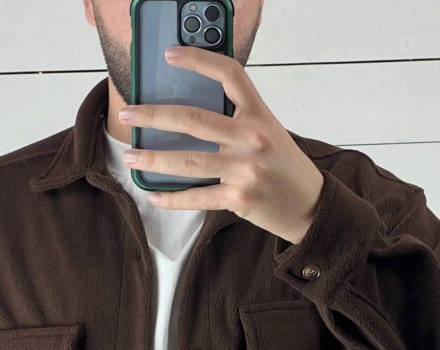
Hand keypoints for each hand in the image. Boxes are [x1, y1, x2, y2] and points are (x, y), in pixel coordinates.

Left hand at [118, 44, 324, 244]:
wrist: (309, 204)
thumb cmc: (283, 166)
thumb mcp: (268, 131)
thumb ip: (236, 120)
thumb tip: (187, 117)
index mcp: (259, 114)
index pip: (228, 75)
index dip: (198, 59)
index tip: (171, 54)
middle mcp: (252, 138)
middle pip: (194, 121)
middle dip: (155, 117)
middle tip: (129, 114)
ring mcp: (245, 170)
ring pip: (188, 161)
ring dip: (154, 159)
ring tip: (131, 156)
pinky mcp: (239, 198)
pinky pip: (197, 197)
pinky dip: (171, 198)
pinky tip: (153, 194)